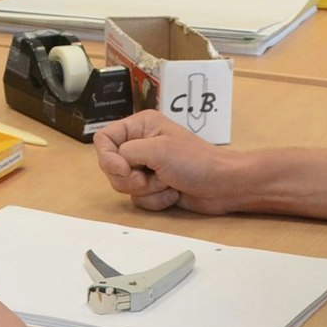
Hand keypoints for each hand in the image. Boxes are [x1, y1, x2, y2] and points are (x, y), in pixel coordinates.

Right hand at [94, 110, 239, 213]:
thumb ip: (126, 153)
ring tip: (167, 183)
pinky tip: (173, 193)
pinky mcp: (153, 187)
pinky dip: (155, 200)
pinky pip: (138, 198)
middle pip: (111, 166)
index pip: (104, 138)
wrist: (222, 186)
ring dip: (146, 190)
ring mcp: (147, 167)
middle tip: (148, 177)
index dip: (107, 157)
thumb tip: (114, 165)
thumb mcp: (158, 150)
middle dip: (130, 178)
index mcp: (141, 126)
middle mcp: (141, 145)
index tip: (123, 169)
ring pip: (123, 185)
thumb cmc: (196, 162)